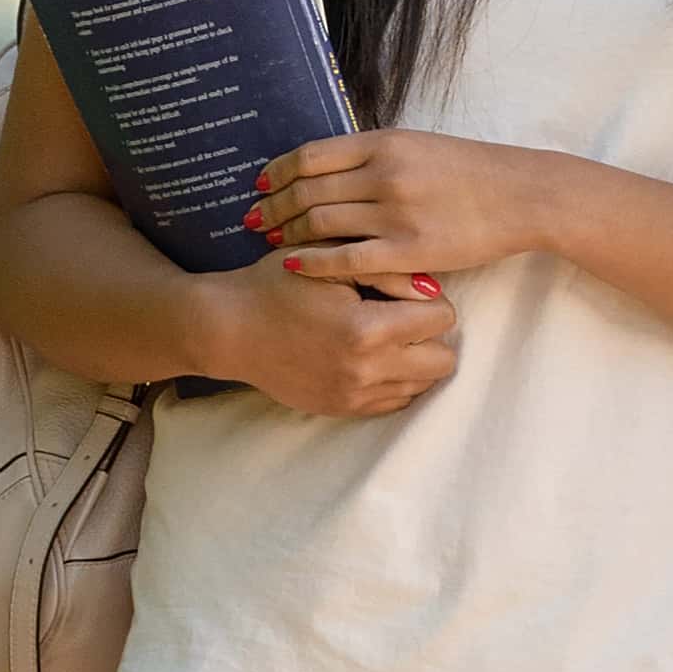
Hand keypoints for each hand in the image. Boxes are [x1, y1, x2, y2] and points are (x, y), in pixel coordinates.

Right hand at [205, 261, 460, 421]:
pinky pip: (395, 402)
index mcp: (366, 329)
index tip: (405, 292)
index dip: (429, 299)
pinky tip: (372, 358)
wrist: (229, 328)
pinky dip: (394, 380)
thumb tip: (433, 289)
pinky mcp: (343, 410)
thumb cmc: (277, 283)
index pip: (441, 318)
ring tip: (386, 337)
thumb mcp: (330, 262)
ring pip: (423, 385)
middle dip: (430, 335)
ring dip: (415, 360)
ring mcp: (355, 396)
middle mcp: (366, 370)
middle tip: (403, 317)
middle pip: (443, 360)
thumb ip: (386, 271)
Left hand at [246, 128, 561, 284]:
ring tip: (272, 242)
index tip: (260, 184)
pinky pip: (346, 259)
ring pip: (321, 224)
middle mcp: (384, 174)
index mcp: (385, 144)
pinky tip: (294, 265)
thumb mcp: (420, 146)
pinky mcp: (409, 251)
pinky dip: (313, 262)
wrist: (523, 196)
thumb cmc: (473, 171)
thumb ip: (376, 154)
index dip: (278, 172)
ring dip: (288, 233)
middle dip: (274, 207)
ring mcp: (395, 214)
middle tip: (253, 219)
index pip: (311, 156)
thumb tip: (330, 166)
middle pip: (308, 191)